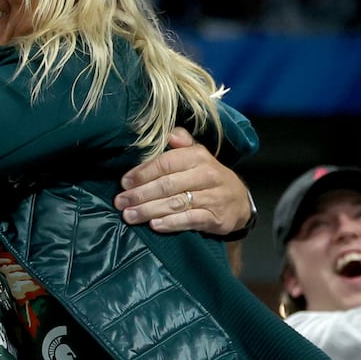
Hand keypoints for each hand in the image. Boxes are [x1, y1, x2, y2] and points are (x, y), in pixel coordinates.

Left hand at [115, 127, 253, 234]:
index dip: (142, 173)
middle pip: (167, 185)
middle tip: (120, 202)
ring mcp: (212, 197)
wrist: (240, 201)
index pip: (165, 163)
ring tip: (130, 216)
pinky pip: (190, 220)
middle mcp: (206, 175)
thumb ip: (181, 142)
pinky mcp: (216, 218)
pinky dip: (171, 223)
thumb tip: (166, 133)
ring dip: (149, 211)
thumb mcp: (198, 154)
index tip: (124, 182)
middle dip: (140, 194)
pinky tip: (154, 226)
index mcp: (197, 156)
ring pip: (175, 203)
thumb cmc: (209, 176)